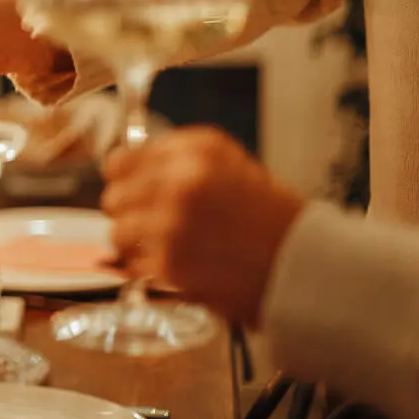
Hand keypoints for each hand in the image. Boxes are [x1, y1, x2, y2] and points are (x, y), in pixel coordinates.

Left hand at [101, 126, 305, 325]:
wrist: (305, 265)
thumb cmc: (270, 217)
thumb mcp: (231, 163)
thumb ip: (175, 158)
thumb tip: (124, 166)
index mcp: (195, 151)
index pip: (121, 161)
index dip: (124, 178)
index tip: (131, 188)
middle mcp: (181, 182)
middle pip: (114, 196)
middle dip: (129, 211)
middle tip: (151, 221)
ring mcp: (172, 224)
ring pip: (117, 232)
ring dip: (135, 242)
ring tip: (165, 245)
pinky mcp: (170, 264)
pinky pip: (135, 264)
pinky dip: (150, 267)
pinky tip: (179, 264)